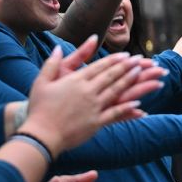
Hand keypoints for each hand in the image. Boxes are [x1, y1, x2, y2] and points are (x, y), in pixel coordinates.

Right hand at [20, 37, 163, 153]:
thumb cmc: (39, 108)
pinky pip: (115, 114)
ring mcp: (93, 107)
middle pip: (111, 76)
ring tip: (141, 73)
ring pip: (116, 91)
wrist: (41, 135)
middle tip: (140, 60)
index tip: (126, 55)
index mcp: (76, 80)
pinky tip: (139, 104)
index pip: (99, 66)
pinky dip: (127, 108)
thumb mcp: (42, 81)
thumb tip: (57, 47)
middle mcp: (88, 91)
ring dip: (130, 81)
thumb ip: (52, 62)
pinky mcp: (95, 122)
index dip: (114, 60)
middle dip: (127, 66)